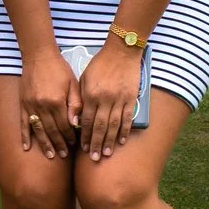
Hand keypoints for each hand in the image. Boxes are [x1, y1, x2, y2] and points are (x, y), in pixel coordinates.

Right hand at [18, 49, 78, 157]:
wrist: (39, 55)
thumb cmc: (59, 68)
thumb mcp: (73, 83)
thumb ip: (75, 104)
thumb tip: (75, 124)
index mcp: (57, 101)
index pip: (65, 125)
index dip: (70, 136)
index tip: (74, 144)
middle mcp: (43, 106)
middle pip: (52, 131)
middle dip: (59, 144)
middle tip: (64, 155)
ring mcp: (31, 106)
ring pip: (38, 130)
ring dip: (45, 144)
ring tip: (51, 155)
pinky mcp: (23, 103)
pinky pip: (23, 123)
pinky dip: (24, 136)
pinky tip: (26, 147)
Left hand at [76, 42, 143, 161]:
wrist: (121, 51)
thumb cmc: (100, 63)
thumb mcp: (84, 78)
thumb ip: (80, 98)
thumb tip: (77, 119)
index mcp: (91, 94)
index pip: (86, 120)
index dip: (85, 136)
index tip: (83, 148)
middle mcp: (104, 99)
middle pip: (99, 126)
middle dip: (96, 143)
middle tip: (94, 158)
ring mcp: (119, 99)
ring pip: (113, 125)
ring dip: (109, 141)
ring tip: (106, 153)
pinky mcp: (131, 98)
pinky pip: (127, 118)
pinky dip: (124, 130)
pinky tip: (121, 141)